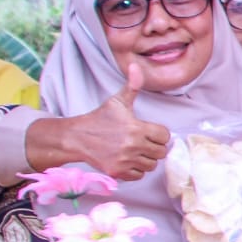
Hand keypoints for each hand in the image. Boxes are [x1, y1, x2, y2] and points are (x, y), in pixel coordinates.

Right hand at [53, 64, 170, 179]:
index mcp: (136, 128)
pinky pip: (139, 175)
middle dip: (155, 146)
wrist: (76, 137)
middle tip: (144, 141)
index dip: (159, 133)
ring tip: (136, 150)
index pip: (165, 136)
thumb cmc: (99, 119)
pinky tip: (129, 160)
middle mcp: (133, 145)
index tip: (150, 131)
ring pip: (152, 165)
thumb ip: (132, 85)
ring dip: (147, 158)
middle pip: (161, 152)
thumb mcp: (117, 101)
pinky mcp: (118, 171)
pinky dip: (137, 170)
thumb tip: (136, 66)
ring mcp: (125, 160)